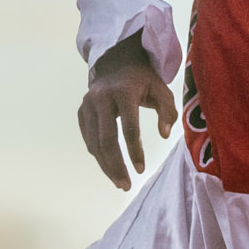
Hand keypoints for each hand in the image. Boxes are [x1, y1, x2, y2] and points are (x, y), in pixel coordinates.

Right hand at [79, 38, 177, 188]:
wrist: (115, 63)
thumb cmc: (143, 80)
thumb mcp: (161, 89)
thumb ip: (168, 111)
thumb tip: (164, 135)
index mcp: (123, 92)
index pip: (128, 127)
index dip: (135, 151)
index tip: (142, 169)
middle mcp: (101, 98)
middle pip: (106, 139)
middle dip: (116, 166)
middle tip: (126, 186)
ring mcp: (87, 105)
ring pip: (94, 143)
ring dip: (106, 166)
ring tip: (120, 183)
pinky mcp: (81, 112)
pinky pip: (89, 139)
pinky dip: (98, 155)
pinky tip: (110, 168)